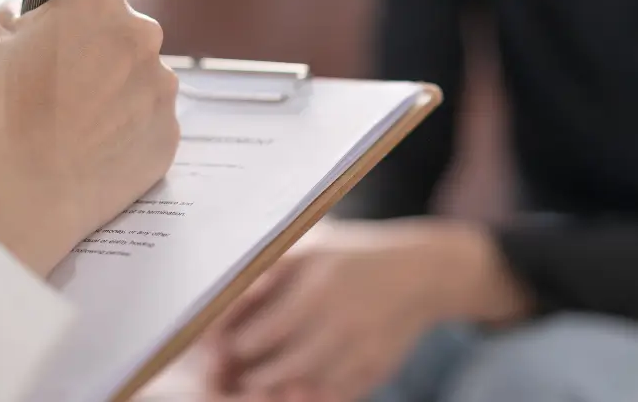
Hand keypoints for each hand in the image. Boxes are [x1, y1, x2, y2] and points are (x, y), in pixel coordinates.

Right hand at [0, 0, 180, 277]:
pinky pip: (146, 122)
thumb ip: (10, 9)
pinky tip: (86, 150)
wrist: (19, 200)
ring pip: (136, 77)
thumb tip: (27, 14)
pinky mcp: (168, 136)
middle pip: (119, 30)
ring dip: (110, 91)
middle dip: (92, 48)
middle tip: (52, 86)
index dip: (64, 7)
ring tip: (67, 125)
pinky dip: (123, 132)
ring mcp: (161, 89)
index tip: (49, 32)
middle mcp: (143, 35)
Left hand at [210, 221, 527, 401]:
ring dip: (271, 390)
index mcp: (319, 288)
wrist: (420, 274)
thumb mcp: (309, 249)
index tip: (217, 347)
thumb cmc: (349, 258)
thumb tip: (221, 304)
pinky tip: (289, 384)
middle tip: (225, 375)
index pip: (260, 334)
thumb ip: (265, 272)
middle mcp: (342, 325)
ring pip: (302, 390)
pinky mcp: (375, 374)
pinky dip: (305, 395)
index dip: (231, 347)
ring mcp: (362, 354)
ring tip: (253, 381)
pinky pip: (331, 396)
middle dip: (246, 377)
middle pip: (277, 371)